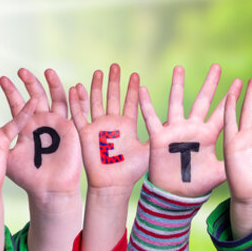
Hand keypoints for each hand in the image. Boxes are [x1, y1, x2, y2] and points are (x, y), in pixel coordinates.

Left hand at [1, 68, 80, 193]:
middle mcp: (40, 120)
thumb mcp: (7, 158)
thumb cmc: (27, 177)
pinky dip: (77, 99)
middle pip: (36, 95)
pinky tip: (75, 88)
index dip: (10, 91)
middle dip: (29, 82)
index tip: (1, 78)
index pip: (17, 103)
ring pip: (56, 98)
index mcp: (25, 125)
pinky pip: (74, 111)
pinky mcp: (70, 129)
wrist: (49, 189)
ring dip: (53, 84)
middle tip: (20, 70)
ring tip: (47, 71)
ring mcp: (57, 123)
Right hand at [70, 64, 147, 189]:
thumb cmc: (131, 171)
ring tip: (98, 72)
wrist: (112, 185)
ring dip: (96, 87)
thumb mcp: (149, 149)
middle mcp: (112, 123)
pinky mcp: (85, 133)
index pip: (130, 102)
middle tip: (115, 66)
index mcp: (127, 125)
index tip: (135, 74)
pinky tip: (76, 89)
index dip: (132, 89)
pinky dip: (77, 102)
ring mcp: (97, 127)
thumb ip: (159, 133)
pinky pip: (79, 115)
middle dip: (113, 82)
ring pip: (96, 102)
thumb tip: (175, 121)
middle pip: (112, 97)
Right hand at [139, 64, 240, 196]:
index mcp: (208, 135)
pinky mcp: (159, 137)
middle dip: (210, 84)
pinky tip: (142, 89)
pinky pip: (151, 117)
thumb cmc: (198, 184)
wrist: (175, 194)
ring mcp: (176, 131)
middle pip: (202, 101)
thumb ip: (233, 162)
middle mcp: (193, 128)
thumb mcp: (219, 173)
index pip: (222, 112)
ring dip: (177, 86)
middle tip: (217, 66)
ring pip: (177, 103)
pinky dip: (146, 104)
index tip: (241, 81)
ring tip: (179, 68)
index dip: (231, 97)